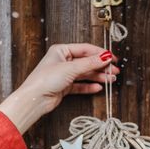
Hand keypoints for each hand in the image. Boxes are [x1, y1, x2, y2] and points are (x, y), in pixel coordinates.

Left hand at [0, 43, 119, 133]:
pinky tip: (98, 87)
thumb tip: (105, 57)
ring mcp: (64, 74)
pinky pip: (80, 85)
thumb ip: (90, 63)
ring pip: (85, 74)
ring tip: (110, 80)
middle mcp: (63, 61)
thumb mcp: (71, 68)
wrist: (35, 99)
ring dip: (98, 77)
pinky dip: (89, 86)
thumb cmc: (46, 79)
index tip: (112, 58)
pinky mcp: (64, 87)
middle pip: (87, 62)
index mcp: (62, 50)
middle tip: (114, 71)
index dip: (100, 54)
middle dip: (101, 67)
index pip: (85, 49)